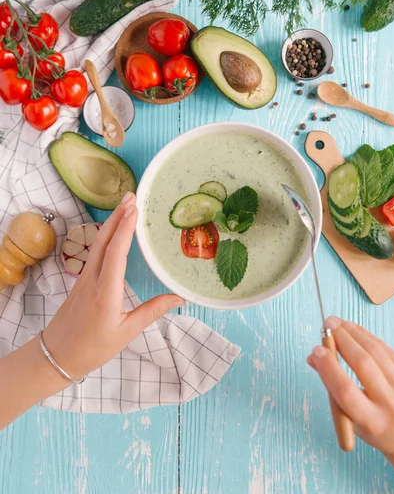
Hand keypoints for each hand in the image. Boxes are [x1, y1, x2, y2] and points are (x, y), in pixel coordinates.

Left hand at [43, 192, 183, 380]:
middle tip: (132, 195)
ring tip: (125, 205)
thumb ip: (152, 311)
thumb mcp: (126, 332)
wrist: (57, 355)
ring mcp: (84, 278)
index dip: (125, 229)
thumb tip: (179, 298)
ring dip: (111, 222)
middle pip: (103, 239)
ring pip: (97, 243)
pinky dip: (106, 235)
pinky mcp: (81, 280)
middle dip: (117, 215)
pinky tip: (114, 231)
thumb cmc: (92, 348)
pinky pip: (94, 251)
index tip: (135, 209)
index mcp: (105, 292)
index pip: (115, 252)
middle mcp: (92, 279)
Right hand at [307, 317, 393, 470]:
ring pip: (376, 352)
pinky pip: (386, 349)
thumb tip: (314, 357)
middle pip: (363, 364)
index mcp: (370, 422)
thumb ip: (331, 387)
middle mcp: (389, 404)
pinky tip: (355, 330)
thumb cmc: (373, 427)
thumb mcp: (349, 418)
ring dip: (354, 333)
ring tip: (338, 322)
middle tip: (328, 324)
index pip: (345, 390)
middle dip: (342, 340)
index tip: (316, 351)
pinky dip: (368, 336)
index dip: (329, 368)